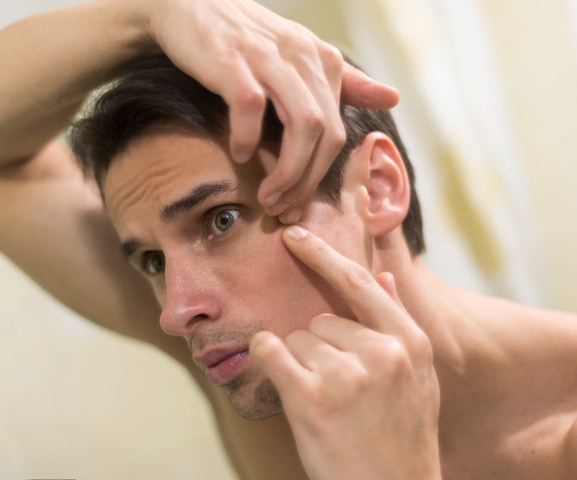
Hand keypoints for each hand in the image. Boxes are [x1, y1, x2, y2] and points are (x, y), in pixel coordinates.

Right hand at [145, 0, 398, 219]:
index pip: (337, 131)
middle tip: (283, 207)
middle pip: (325, 133)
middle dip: (307, 180)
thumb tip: (393, 98)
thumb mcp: (300, 56)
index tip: (297, 203)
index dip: (320, 176)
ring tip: (267, 195)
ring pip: (302, 124)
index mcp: (322, 60)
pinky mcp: (233, 60)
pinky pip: (251, 107)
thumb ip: (345, 82)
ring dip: (287, 170)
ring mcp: (269, 58)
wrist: (190, 4)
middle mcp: (303, 56)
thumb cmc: (243, 39)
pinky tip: (239, 155)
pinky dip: (247, 138)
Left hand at [249, 226, 440, 479]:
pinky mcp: (312, 396)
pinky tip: (282, 380)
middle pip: (320, 321)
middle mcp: (383, 353)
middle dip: (318, 350)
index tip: (294, 235)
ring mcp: (347, 374)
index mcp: (410, 344)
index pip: (359, 283)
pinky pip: (270, 350)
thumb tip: (383, 277)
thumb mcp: (418, 380)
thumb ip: (397, 326)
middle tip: (337, 392)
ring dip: (299, 367)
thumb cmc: (400, 437)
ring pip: (295, 340)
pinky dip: (265, 357)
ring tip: (327, 405)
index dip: (323, 256)